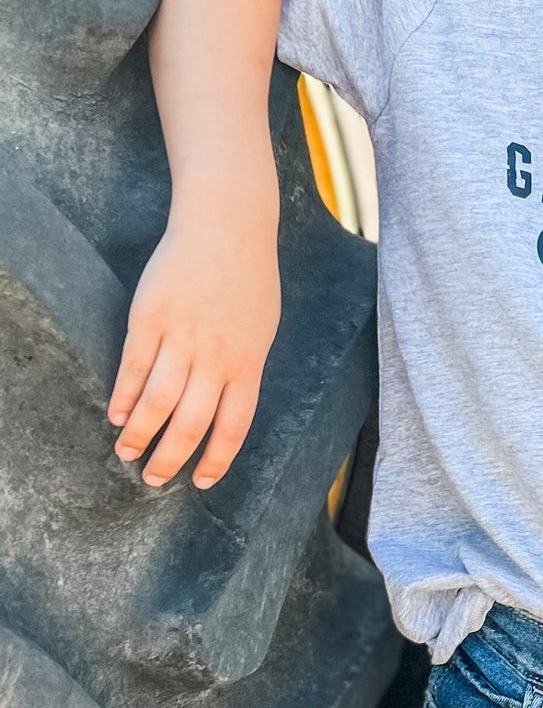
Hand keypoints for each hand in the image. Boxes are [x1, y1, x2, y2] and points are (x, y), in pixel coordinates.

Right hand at [108, 208, 279, 490]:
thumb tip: (225, 408)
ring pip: (157, 402)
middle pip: (190, 423)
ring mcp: (181, 338)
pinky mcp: (150, 318)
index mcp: (248, 362)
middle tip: (153, 478)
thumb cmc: (247, 278)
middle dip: (170, 458)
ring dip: (140, 435)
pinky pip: (133, 368)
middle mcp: (216, 357)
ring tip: (127, 453)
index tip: (201, 481)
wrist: (227, 226)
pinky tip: (117, 415)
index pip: (233, 425)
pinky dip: (123, 397)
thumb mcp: (261, 328)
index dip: (216, 458)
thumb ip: (244, 368)